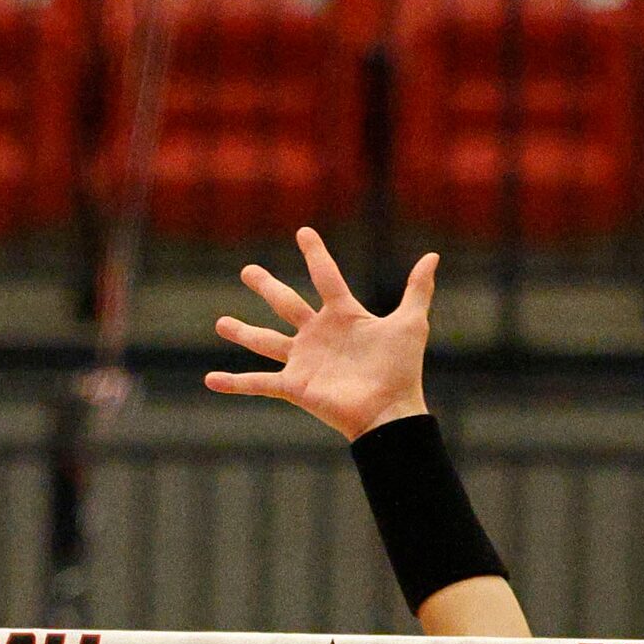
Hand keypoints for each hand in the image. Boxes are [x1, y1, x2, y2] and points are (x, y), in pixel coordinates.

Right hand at [207, 231, 438, 440]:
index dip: (315, 254)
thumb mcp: (410, 323)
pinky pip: (258, 383)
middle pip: (286, 304)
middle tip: (247, 270)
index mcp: (343, 316)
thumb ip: (417, 289)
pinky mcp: (294, 385)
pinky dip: (234, 383)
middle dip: (266, 287)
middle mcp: (318, 335)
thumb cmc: (401, 369)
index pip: (325, 277)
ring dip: (242, 332)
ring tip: (220, 322)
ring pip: (265, 341)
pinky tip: (209, 380)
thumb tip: (433, 256)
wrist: (389, 410)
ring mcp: (303, 360)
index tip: (303, 233)